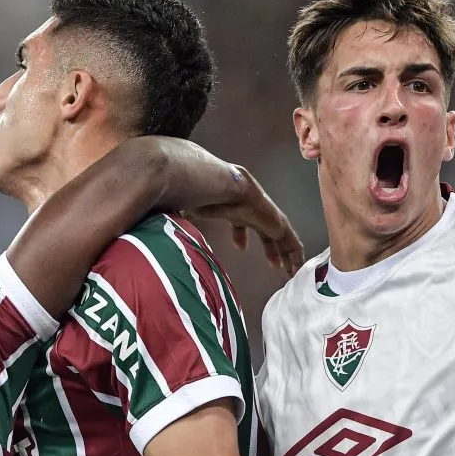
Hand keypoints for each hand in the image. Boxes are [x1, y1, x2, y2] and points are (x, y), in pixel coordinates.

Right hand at [184, 165, 304, 275]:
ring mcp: (266, 216)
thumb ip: (181, 221)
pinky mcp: (277, 223)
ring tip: (288, 271)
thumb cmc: (199, 195)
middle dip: (269, 249)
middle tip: (274, 263)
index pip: (240, 223)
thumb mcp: (188, 212)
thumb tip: (157, 226)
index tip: (241, 247)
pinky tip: (297, 268)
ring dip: (284, 255)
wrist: (217, 184)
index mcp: (233, 208)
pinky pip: (291, 243)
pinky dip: (295, 256)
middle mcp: (252, 211)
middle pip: (265, 232)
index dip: (241, 235)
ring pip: (281, 239)